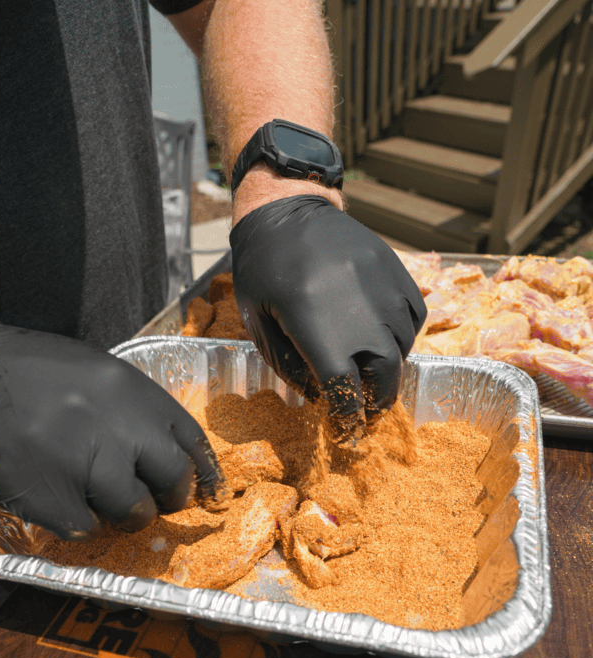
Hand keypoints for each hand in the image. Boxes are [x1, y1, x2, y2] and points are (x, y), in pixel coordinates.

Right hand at [0, 325, 226, 541]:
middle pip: (172, 479)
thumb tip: (163, 455)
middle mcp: (115, 425)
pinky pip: (85, 526)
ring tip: (91, 493)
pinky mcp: (52, 498)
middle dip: (167, 497)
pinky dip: (76, 519)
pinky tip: (56, 494)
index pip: (191, 439)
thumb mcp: (89, 372)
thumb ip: (130, 408)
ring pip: (133, 511)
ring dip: (120, 512)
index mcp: (129, 389)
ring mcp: (84, 464)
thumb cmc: (24, 372)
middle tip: (150, 501)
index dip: (204, 472)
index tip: (206, 490)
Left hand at [230, 195, 425, 443]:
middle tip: (365, 411)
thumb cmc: (263, 271)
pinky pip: (413, 318)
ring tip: (370, 373)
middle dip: (377, 400)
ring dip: (388, 369)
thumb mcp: (259, 324)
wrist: (288, 213)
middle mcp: (361, 314)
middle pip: (385, 376)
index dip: (347, 416)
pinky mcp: (399, 273)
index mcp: (319, 329)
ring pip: (403, 348)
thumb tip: (320, 396)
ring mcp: (385, 291)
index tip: (345, 429)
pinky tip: (380, 337)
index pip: (345, 390)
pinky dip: (401, 337)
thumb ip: (288, 364)